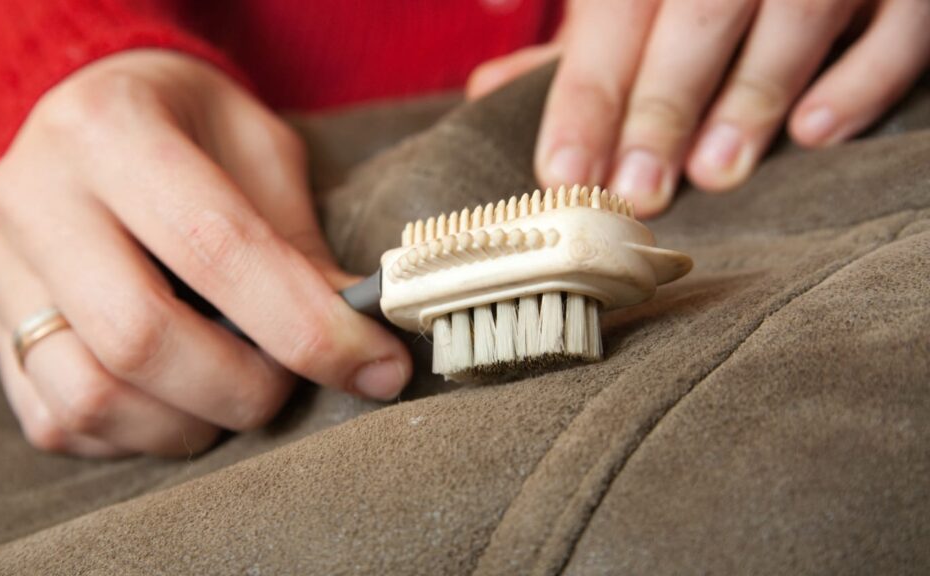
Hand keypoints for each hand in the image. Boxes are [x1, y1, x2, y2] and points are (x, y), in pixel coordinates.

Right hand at [0, 51, 410, 456]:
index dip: (308, 326)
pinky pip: (60, 422)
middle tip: (290, 383)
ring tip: (235, 394)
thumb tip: (359, 343)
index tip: (378, 368)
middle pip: (141, 337)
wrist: (97, 111)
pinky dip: (137, 434)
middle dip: (244, 387)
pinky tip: (178, 400)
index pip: (217, 249)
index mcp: (110, 130)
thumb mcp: (262, 152)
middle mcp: (37, 199)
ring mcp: (3, 273)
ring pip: (91, 397)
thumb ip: (299, 245)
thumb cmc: (194, 129)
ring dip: (189, 422)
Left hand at [468, 0, 929, 216]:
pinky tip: (817, 133)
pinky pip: (901, 28)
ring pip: (797, 15)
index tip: (562, 172)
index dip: (586, 96)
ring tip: (716, 172)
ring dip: (753, 98)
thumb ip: (576, 40)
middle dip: (662, 107)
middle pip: (699, 17)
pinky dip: (863, 80)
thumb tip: (487, 88)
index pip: (615, 13)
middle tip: (636, 190)